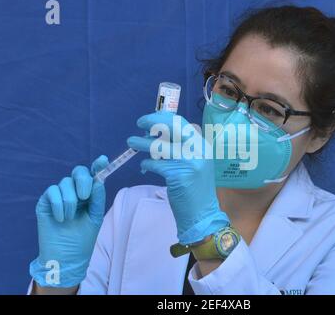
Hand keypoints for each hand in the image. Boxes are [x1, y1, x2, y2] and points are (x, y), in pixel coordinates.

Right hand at [29, 155, 108, 287]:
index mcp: (89, 193)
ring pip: (65, 183)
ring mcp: (59, 195)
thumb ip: (97, 198)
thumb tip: (98, 180)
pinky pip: (52, 192)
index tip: (104, 160)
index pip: (93, 174)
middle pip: (78, 172)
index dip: (98, 165)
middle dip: (83, 180)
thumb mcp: (95, 216)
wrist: (67, 257)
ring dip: (70, 201)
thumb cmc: (83, 238)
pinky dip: (59, 205)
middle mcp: (74, 191)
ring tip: (71, 218)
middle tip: (84, 196)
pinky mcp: (45, 202)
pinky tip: (61, 219)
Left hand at [127, 111, 228, 244]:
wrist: (203, 215)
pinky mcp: (178, 175)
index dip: (163, 118)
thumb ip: (181, 149)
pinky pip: (155, 164)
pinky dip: (146, 164)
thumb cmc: (196, 190)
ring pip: (159, 145)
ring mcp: (189, 162)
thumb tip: (158, 134)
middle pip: (171, 127)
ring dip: (142, 143)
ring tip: (131, 142)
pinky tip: (144, 167)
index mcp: (202, 146)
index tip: (150, 119)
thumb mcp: (194, 164)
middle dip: (152, 122)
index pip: (181, 123)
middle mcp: (198, 150)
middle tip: (139, 123)